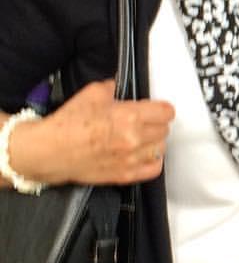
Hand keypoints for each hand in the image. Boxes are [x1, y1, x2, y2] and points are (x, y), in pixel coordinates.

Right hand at [8, 79, 175, 186]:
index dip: (162, 109)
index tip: (157, 109)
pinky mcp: (122, 176)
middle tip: (146, 123)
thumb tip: (119, 86)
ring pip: (160, 149)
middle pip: (164, 130)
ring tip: (142, 139)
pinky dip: (152, 162)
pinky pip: (152, 170)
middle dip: (157, 124)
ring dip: (154, 142)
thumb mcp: (93, 93)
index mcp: (130, 116)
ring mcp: (129, 159)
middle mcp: (134, 138)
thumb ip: (113, 87)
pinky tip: (143, 155)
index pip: (166, 112)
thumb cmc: (68, 123)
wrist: (48, 151)